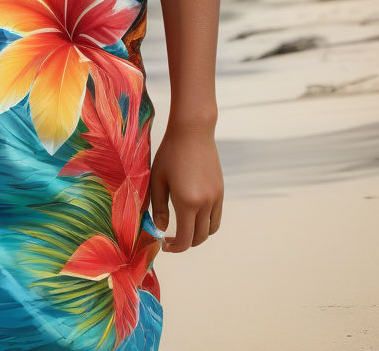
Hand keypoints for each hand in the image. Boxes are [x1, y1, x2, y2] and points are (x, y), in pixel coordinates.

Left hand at [149, 118, 223, 251]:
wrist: (193, 131)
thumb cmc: (170, 153)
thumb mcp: (158, 179)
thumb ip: (158, 206)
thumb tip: (160, 228)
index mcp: (187, 202)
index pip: (185, 238)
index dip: (175, 247)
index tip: (164, 244)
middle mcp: (205, 203)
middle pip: (199, 237)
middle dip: (185, 243)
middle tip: (170, 239)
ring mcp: (216, 197)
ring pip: (211, 229)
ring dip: (197, 234)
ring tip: (182, 228)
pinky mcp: (221, 190)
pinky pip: (216, 216)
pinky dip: (206, 222)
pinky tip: (192, 214)